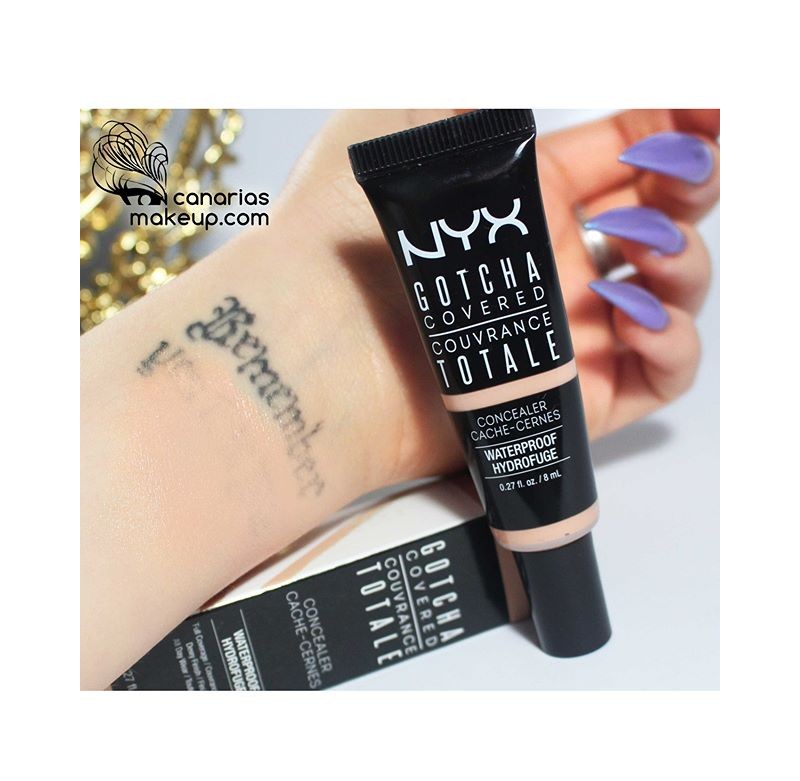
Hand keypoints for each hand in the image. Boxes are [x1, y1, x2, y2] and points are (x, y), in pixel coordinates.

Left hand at [274, 109, 719, 484]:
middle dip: (691, 187)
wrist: (314, 345)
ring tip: (645, 250)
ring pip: (668, 295)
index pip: (619, 154)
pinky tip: (637, 314)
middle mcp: (547, 264)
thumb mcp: (397, 124)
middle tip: (684, 173)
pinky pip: (658, 374)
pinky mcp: (571, 395)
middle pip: (656, 219)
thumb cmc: (339, 237)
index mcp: (520, 200)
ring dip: (682, 263)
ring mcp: (563, 330)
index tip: (708, 112)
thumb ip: (474, 97)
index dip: (674, 126)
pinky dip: (675, 341)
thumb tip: (527, 84)